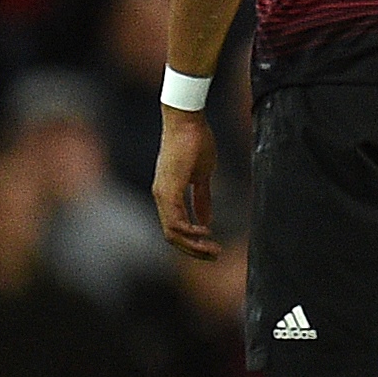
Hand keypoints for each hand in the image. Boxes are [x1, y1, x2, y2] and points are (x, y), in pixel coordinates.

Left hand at [154, 108, 218, 259]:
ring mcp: (162, 193)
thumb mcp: (202, 175)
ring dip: (193, 245)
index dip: (192, 243)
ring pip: (172, 232)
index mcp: (168, 195)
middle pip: (171, 236)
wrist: (187, 121)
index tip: (213, 247)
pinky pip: (175, 219)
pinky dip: (190, 230)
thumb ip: (202, 198)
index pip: (175, 229)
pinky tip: (206, 232)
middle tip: (216, 255)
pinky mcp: (168, 188)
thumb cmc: (195, 143)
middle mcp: (161, 197)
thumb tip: (206, 220)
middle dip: (193, 250)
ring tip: (214, 248)